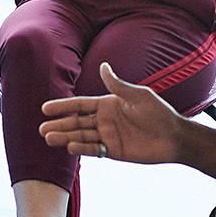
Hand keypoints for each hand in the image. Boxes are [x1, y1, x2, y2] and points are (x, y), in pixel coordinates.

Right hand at [39, 62, 183, 164]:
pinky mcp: (113, 151)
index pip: (80, 105)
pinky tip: (70, 147)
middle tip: (42, 129)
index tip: (45, 108)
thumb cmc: (159, 112)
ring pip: (81, 136)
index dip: (63, 106)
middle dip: (59, 125)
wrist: (174, 136)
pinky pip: (94, 149)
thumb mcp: (138, 95)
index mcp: (107, 104)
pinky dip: (82, 148)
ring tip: (49, 138)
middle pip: (76, 122)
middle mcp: (104, 120)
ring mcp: (107, 136)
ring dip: (65, 137)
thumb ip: (117, 84)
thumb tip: (103, 65)